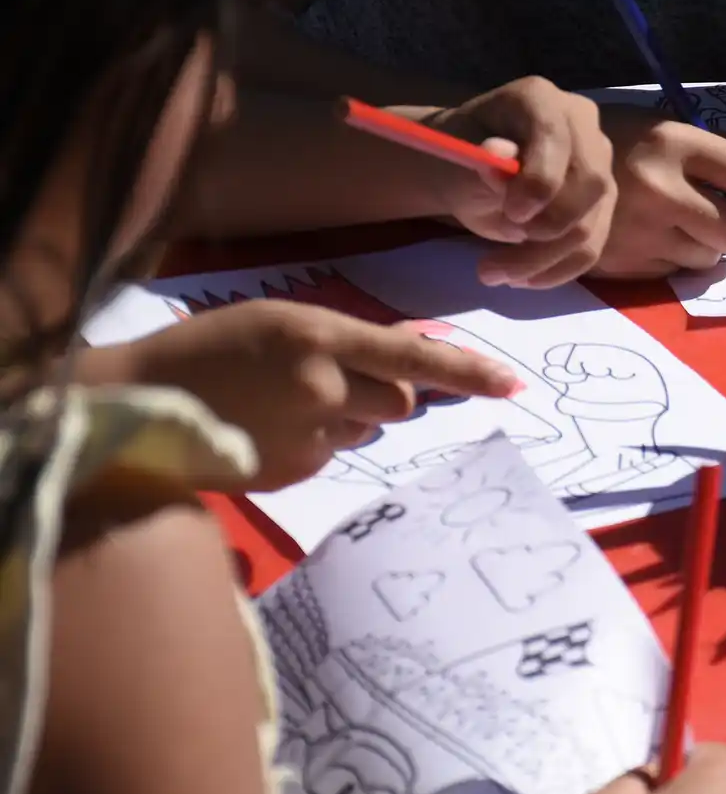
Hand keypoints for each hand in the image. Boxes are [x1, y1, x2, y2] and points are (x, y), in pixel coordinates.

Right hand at [127, 300, 518, 489]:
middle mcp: (323, 386)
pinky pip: (337, 455)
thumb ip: (346, 342)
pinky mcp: (298, 471)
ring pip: (372, 429)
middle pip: (402, 399)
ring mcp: (310, 435)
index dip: (468, 371)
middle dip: (383, 393)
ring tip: (289, 404)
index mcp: (318, 336)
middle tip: (326, 382)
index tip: (514, 384)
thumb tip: (409, 363)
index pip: (413, 355)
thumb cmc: (213, 348)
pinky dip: (318, 443)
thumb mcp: (283, 322)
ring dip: (351, 418)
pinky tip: (274, 430)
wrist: (143, 401)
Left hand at [431, 77, 617, 287]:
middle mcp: (582, 126)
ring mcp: (598, 166)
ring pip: (589, 225)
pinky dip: (556, 271)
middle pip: (591, 183)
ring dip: (542, 259)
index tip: (512, 214)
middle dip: (550, 227)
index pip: (557, 135)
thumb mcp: (458, 155)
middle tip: (504, 244)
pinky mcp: (600, 206)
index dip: (541, 178)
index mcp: (541, 99)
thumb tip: (500, 155)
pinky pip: (591, 249)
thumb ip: (480, 158)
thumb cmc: (461, 156)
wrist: (468, 172)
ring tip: (492, 274)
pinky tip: (521, 280)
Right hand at [589, 105, 725, 278]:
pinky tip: (657, 238)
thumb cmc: (610, 141)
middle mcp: (662, 188)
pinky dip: (676, 259)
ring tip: (687, 227)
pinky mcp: (623, 261)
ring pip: (709, 259)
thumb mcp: (658, 125)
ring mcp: (641, 229)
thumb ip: (710, 145)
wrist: (534, 168)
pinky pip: (675, 271)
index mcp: (675, 143)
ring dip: (708, 248)